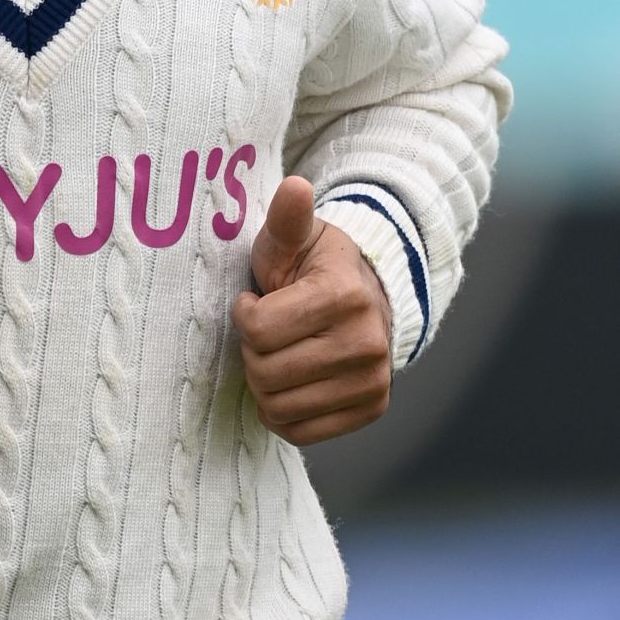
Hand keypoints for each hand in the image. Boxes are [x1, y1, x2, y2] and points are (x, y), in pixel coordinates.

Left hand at [232, 176, 393, 446]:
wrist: (370, 297)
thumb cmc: (315, 268)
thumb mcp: (294, 240)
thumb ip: (286, 219)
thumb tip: (295, 187)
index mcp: (344, 296)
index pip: (257, 329)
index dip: (246, 315)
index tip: (260, 301)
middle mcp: (366, 343)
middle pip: (264, 373)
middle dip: (254, 352)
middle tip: (270, 332)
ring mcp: (373, 381)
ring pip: (278, 408)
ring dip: (265, 384)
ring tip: (281, 355)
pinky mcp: (372, 409)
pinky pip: (300, 432)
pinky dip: (284, 414)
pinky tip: (292, 383)